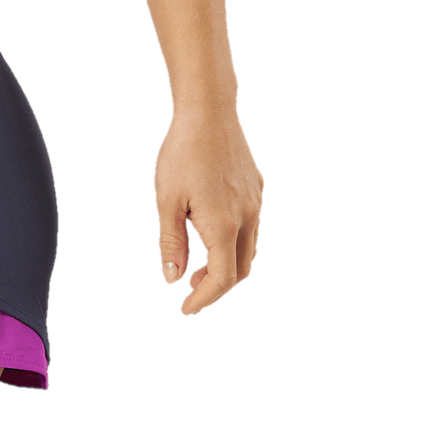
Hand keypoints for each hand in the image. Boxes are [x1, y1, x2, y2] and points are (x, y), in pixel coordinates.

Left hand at [152, 107, 264, 318]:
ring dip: (225, 267)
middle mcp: (247, 218)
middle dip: (215, 288)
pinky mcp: (256, 191)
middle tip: (189, 289)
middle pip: (239, 272)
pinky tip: (209, 235)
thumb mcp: (167, 203)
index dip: (203, 300)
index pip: (220, 280)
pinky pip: (251, 230)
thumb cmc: (182, 154)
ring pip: (248, 252)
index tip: (185, 310)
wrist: (209, 111)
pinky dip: (232, 246)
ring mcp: (255, 204)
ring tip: (196, 265)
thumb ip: (170, 244)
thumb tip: (172, 280)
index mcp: (223, 226)